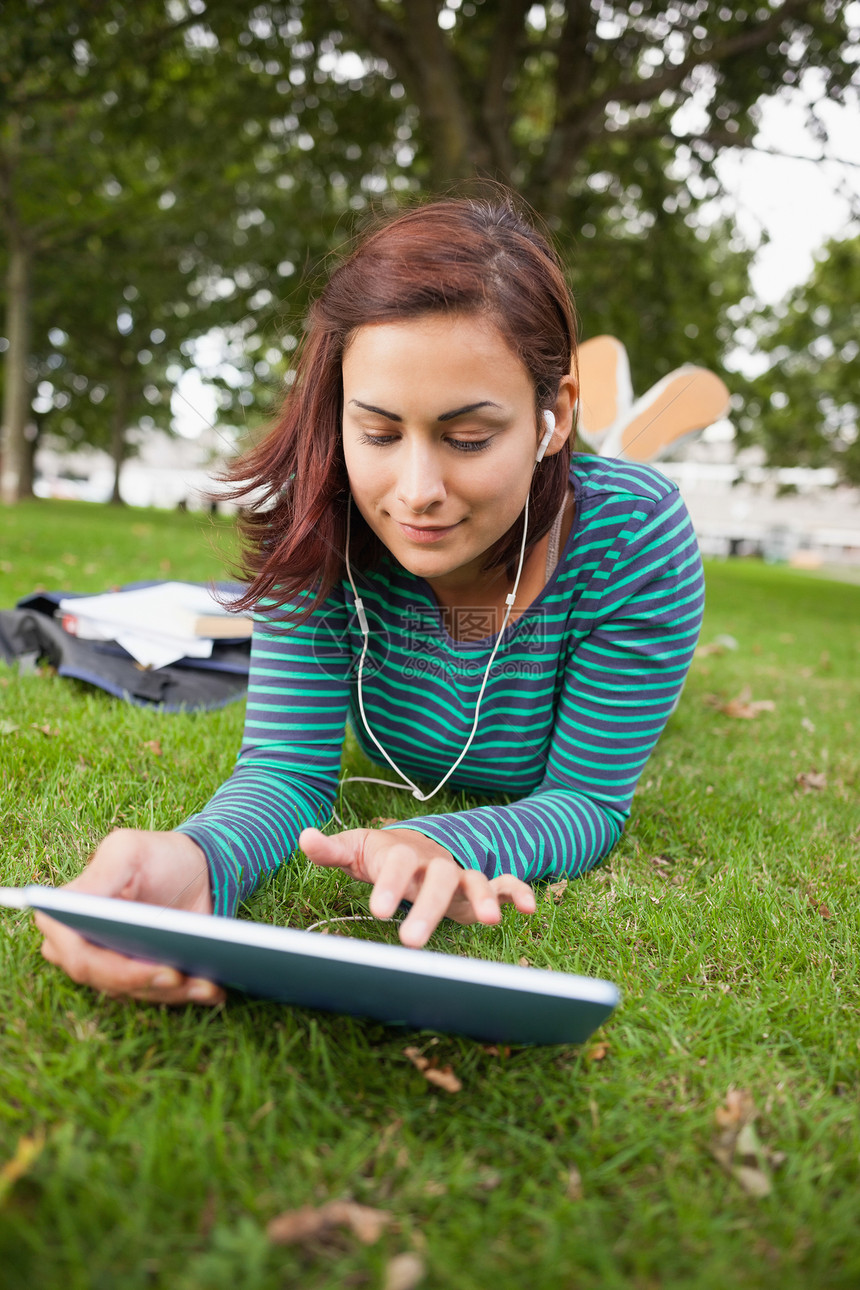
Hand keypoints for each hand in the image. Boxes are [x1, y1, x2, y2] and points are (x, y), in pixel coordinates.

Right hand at [35, 829, 224, 1005]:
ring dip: (173, 992)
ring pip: (136, 992)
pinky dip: (185, 993)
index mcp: (65, 916)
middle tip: (183, 977)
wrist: (194, 872)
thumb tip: (73, 904)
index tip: (158, 969)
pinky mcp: (135, 977)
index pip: (81, 956)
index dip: (116, 970)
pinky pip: (156, 994)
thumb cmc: (158, 856)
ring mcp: (106, 966)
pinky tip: (212, 989)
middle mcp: (77, 947)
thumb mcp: (128, 849)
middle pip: (108, 981)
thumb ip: (102, 870)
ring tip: (208, 985)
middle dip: (149, 983)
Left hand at [299, 826, 535, 948]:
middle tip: (411, 940)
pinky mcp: (479, 887)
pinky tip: (528, 909)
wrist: (414, 847)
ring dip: (483, 897)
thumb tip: (304, 838)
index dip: (390, 884)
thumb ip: (333, 849)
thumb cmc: (379, 855)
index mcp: (402, 854)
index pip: (398, 863)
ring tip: (489, 922)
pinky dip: (518, 892)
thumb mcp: (356, 850)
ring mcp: (459, 872)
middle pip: (438, 877)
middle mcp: (434, 862)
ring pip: (474, 880)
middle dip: (428, 908)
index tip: (378, 912)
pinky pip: (504, 883)